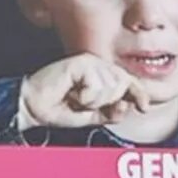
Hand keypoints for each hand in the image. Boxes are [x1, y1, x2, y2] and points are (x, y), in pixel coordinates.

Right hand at [18, 54, 149, 130]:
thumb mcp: (92, 116)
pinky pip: (96, 84)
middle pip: (123, 84)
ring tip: (76, 98)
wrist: (34, 108)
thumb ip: (111, 112)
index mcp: (102, 76)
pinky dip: (85, 96)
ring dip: (93, 101)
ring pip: (111, 86)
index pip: (127, 81)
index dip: (138, 93)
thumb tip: (128, 105)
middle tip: (84, 104)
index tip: (144, 107)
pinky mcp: (80, 62)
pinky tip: (71, 93)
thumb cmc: (58, 110)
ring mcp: (90, 62)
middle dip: (107, 102)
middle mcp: (98, 66)